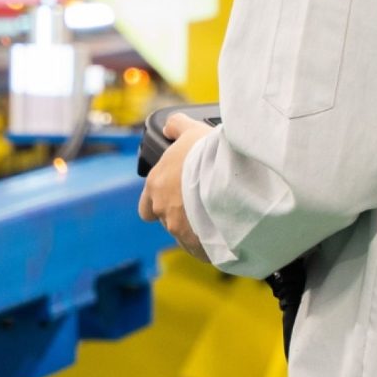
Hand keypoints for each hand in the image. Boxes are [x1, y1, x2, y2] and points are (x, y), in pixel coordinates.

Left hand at [137, 112, 215, 260]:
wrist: (231, 176)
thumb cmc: (209, 152)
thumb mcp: (190, 131)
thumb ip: (176, 127)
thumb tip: (170, 126)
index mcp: (155, 186)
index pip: (146, 205)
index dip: (159, 202)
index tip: (176, 196)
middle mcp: (162, 211)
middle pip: (165, 222)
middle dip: (177, 217)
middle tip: (197, 207)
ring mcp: (179, 230)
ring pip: (184, 236)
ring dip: (197, 229)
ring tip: (218, 217)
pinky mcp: (198, 245)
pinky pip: (202, 250)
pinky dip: (210, 243)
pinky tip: (224, 232)